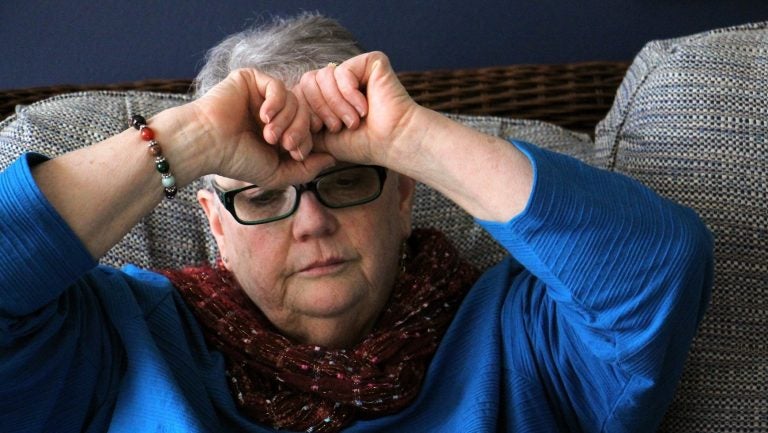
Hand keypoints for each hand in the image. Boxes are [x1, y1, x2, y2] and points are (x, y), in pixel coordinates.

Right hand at [190, 68, 334, 185]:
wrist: (207, 145)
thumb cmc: (237, 161)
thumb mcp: (277, 173)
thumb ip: (307, 169)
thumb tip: (333, 158)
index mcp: (278, 130)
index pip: (308, 128)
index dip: (308, 141)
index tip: (295, 154)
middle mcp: (271, 110)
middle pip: (305, 112)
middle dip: (300, 131)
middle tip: (284, 144)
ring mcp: (261, 94)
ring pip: (294, 99)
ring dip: (286, 120)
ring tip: (269, 135)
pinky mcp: (250, 79)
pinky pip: (277, 85)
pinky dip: (276, 103)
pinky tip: (264, 117)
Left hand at [295, 52, 421, 165]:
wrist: (390, 142)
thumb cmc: (363, 144)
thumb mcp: (321, 138)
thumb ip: (300, 127)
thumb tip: (276, 123)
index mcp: (327, 94)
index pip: (299, 92)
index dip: (304, 112)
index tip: (317, 131)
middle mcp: (340, 79)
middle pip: (307, 81)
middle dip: (318, 109)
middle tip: (338, 127)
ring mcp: (354, 69)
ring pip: (323, 76)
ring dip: (336, 105)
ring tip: (353, 121)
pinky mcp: (370, 62)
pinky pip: (342, 71)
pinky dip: (349, 94)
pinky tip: (365, 108)